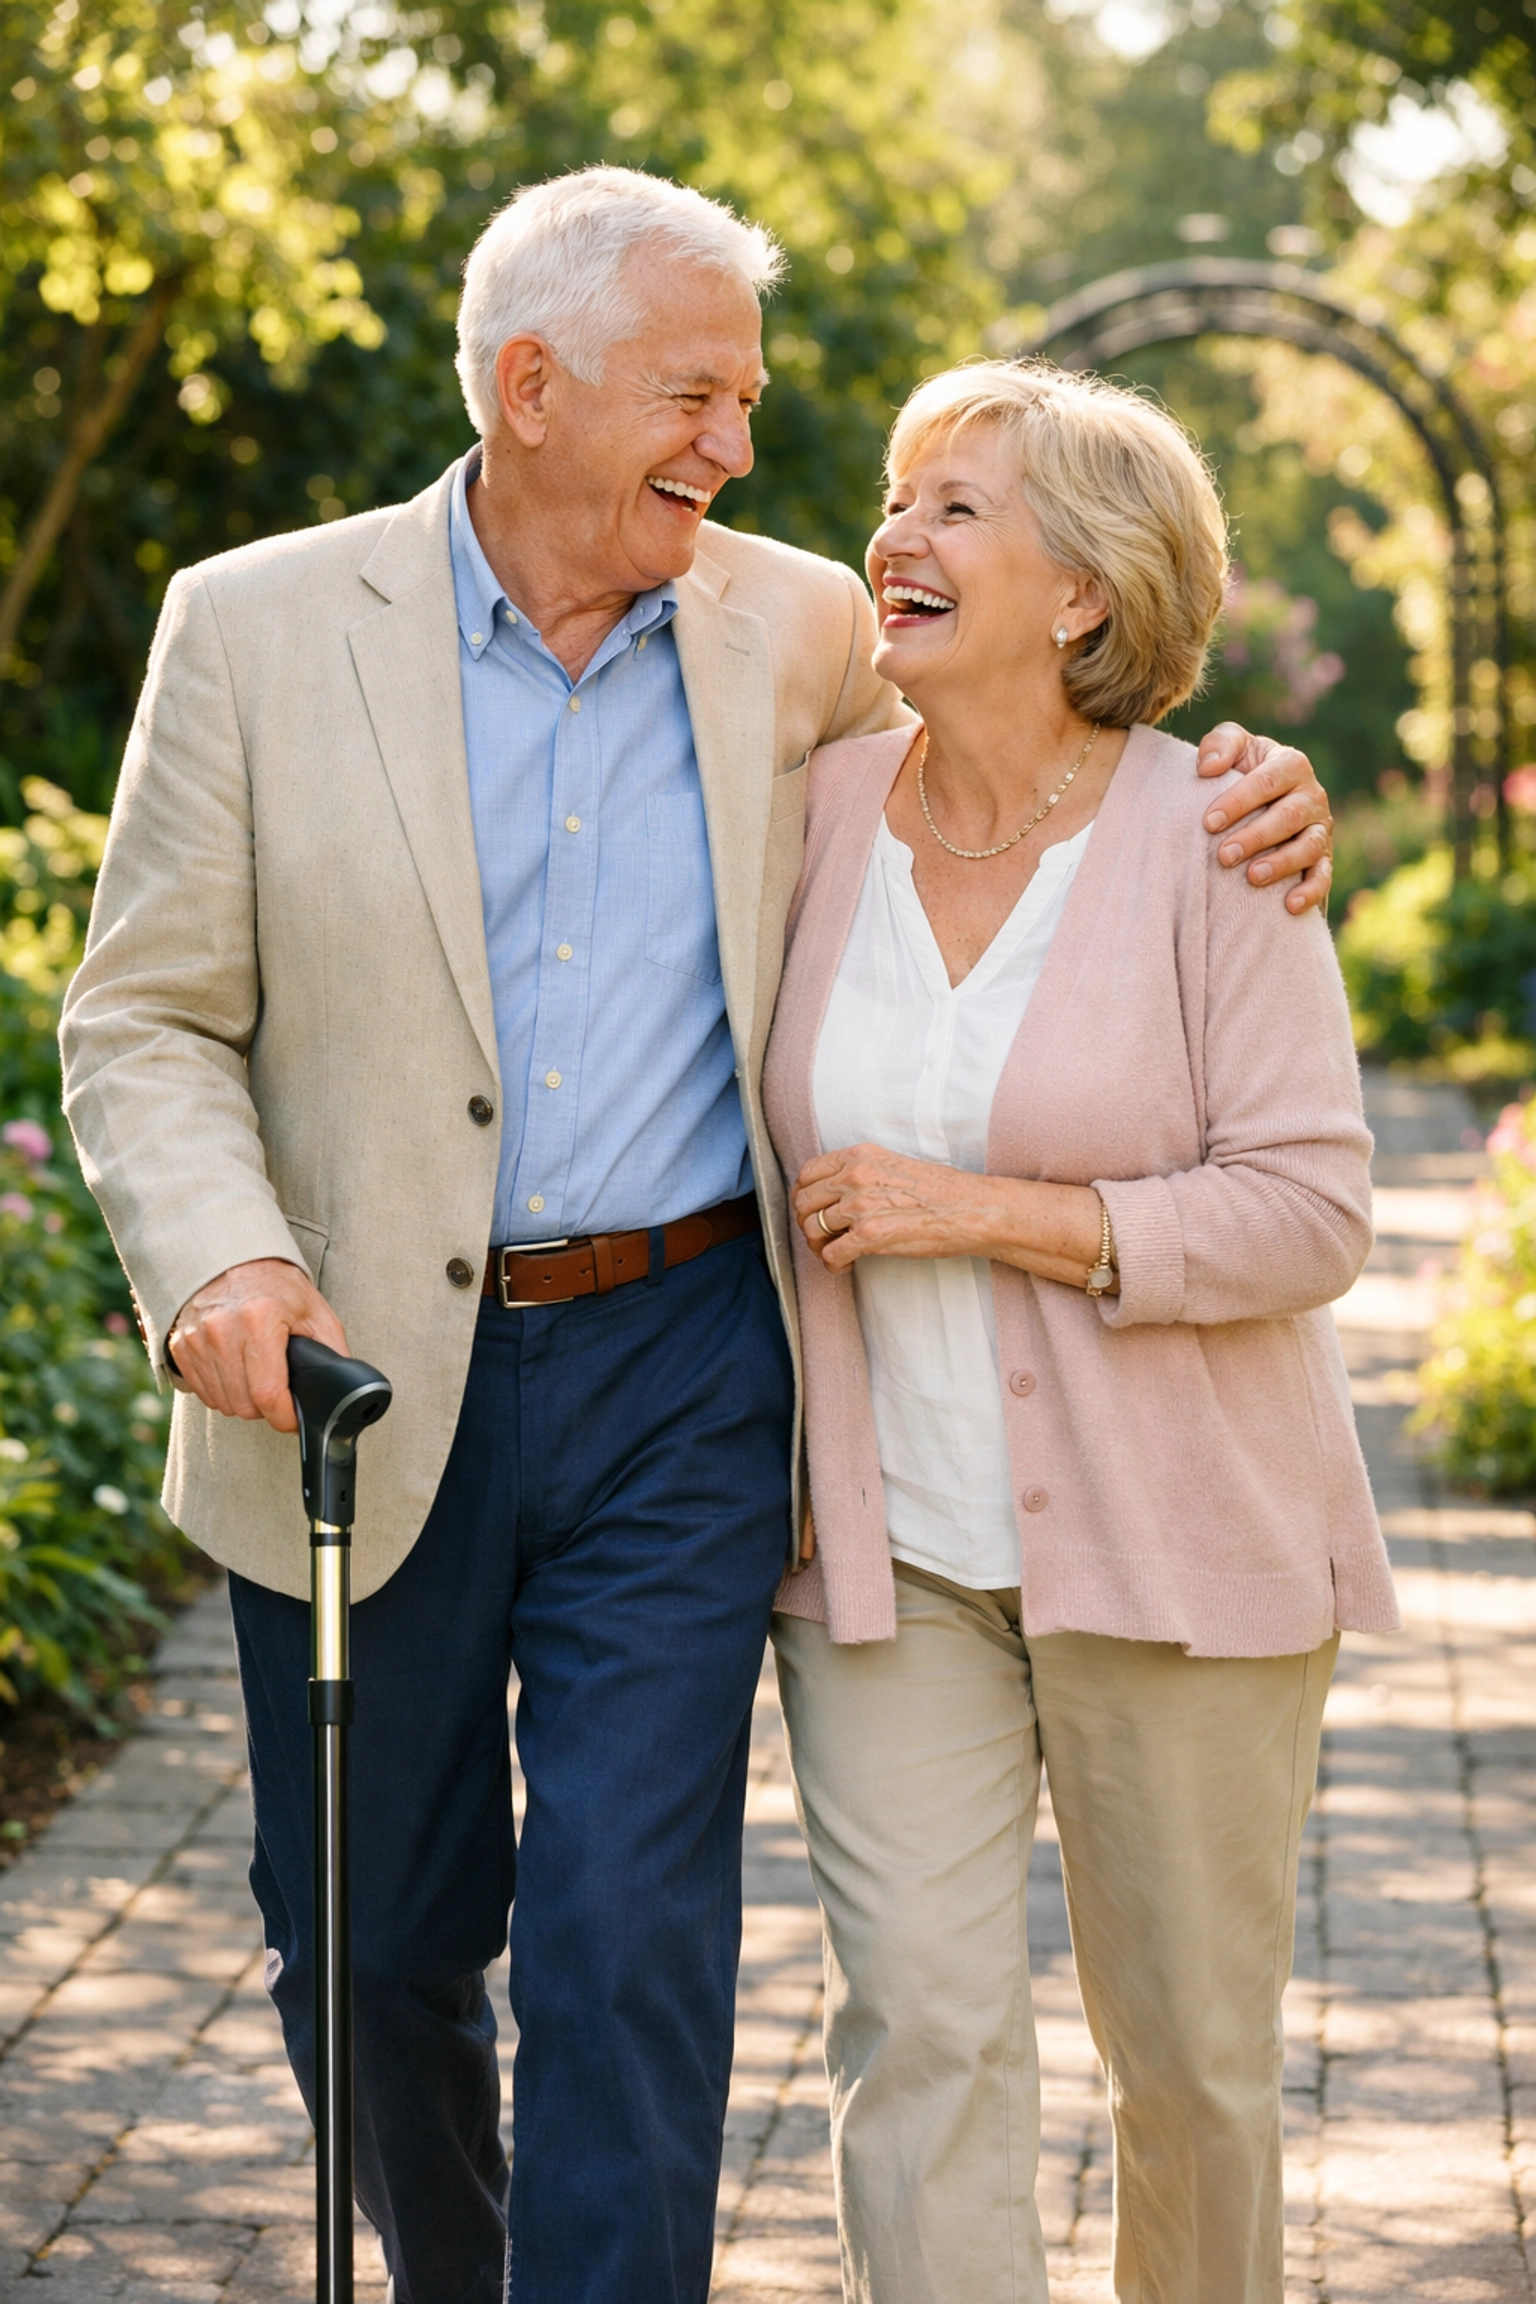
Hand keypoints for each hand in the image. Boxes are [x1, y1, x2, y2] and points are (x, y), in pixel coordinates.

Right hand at [166, 1258, 349, 1433]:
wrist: (236, 1260)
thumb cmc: (279, 1288)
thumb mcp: (316, 1314)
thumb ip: (332, 1354)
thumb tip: (341, 1393)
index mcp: (260, 1319)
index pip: (268, 1394)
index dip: (285, 1416)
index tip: (293, 1418)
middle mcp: (222, 1329)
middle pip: (244, 1405)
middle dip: (266, 1406)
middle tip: (278, 1385)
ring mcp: (196, 1338)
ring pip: (223, 1403)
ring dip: (243, 1399)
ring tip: (256, 1373)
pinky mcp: (180, 1345)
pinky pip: (204, 1393)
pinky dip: (223, 1390)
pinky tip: (235, 1369)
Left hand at [794, 1144, 999, 1269]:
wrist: (969, 1209)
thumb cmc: (940, 1190)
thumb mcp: (893, 1164)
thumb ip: (861, 1172)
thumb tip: (835, 1191)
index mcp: (859, 1156)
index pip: (806, 1173)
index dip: (802, 1196)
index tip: (810, 1210)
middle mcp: (855, 1177)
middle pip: (803, 1203)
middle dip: (806, 1224)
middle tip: (822, 1238)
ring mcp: (860, 1206)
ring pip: (811, 1231)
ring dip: (819, 1248)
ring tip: (836, 1254)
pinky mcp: (869, 1236)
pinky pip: (830, 1255)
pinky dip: (833, 1265)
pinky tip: (846, 1266)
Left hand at [1195, 724, 1332, 915]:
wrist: (1259, 801)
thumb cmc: (1240, 771)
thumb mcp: (1233, 748)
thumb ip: (1220, 744)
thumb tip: (1208, 767)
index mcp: (1291, 764)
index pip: (1268, 781)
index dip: (1238, 801)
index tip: (1208, 823)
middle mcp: (1312, 796)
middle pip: (1288, 817)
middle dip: (1255, 837)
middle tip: (1223, 856)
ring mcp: (1320, 828)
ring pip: (1309, 846)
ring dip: (1281, 864)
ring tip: (1252, 877)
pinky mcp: (1324, 858)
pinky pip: (1323, 875)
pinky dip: (1311, 891)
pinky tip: (1290, 905)